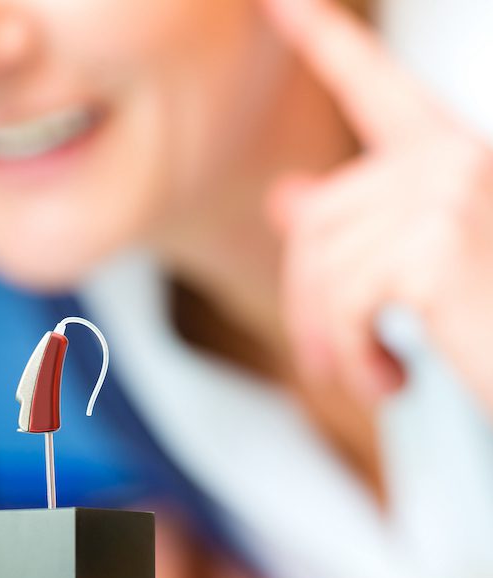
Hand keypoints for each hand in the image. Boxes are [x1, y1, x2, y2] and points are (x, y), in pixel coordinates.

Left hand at [263, 0, 492, 406]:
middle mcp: (459, 157)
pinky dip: (350, 357)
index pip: (377, 89)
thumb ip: (353, 230)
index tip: (276, 1)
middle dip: (307, 300)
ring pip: (323, 264)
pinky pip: (343, 300)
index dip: (326, 43)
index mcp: (454, 157)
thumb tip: (288, 198)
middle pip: (320, 217)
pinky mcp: (439, 243)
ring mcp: (453, 191)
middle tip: (325, 361)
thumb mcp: (416, 275)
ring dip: (328, 338)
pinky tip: (385, 383)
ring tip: (363, 377)